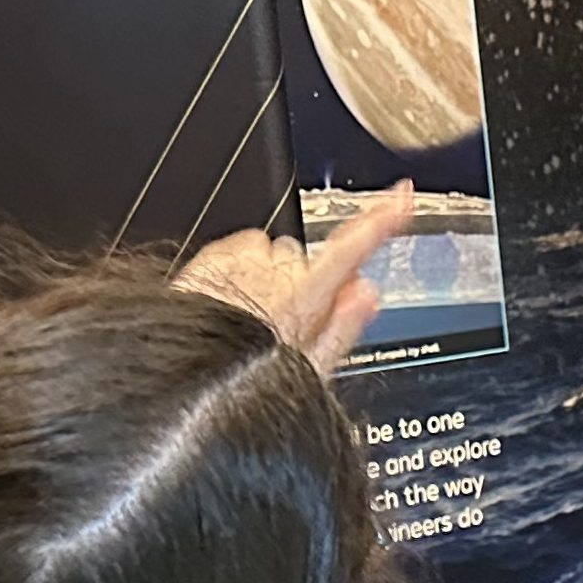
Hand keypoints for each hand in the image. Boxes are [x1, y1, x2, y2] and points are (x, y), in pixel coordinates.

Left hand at [176, 180, 409, 372]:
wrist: (182, 379)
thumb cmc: (236, 386)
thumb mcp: (305, 374)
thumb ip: (340, 328)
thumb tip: (366, 294)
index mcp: (302, 300)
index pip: (351, 250)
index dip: (381, 220)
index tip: (401, 196)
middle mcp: (271, 272)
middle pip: (310, 263)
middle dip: (304, 286)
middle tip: (287, 327)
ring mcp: (240, 262)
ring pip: (274, 255)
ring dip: (270, 279)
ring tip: (252, 319)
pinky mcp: (212, 257)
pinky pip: (239, 252)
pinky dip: (240, 272)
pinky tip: (231, 304)